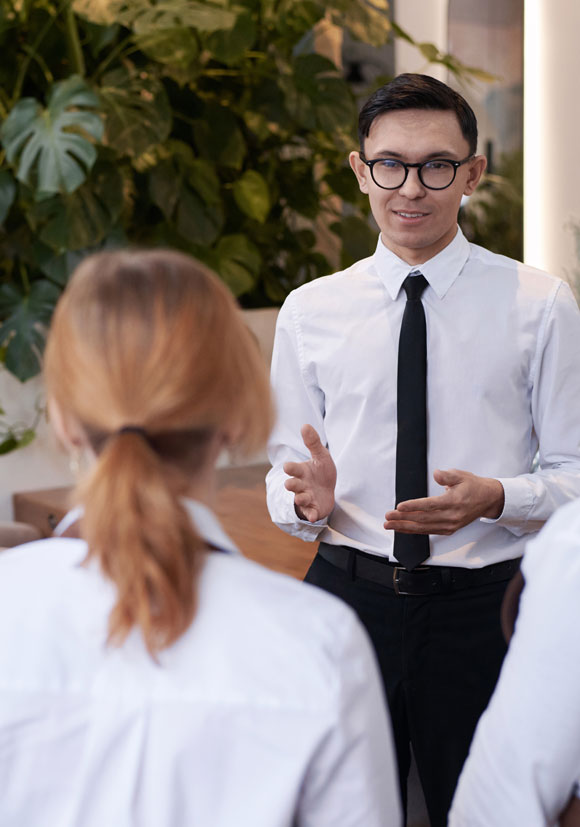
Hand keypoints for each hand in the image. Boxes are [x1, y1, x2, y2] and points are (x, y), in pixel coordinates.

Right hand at [283, 424, 336, 522]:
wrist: (328, 491)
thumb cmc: (321, 472)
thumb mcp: (321, 456)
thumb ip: (313, 443)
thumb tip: (305, 425)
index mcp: (301, 471)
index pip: (293, 469)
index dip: (290, 468)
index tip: (287, 467)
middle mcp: (301, 485)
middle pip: (293, 485)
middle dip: (291, 485)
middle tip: (289, 484)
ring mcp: (306, 498)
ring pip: (300, 499)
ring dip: (300, 499)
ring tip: (301, 498)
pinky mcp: (313, 509)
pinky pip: (310, 513)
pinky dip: (311, 515)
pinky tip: (314, 517)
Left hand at [384, 468, 504, 535]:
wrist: (488, 500)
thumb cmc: (473, 486)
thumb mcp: (462, 475)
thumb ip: (447, 476)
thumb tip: (436, 474)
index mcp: (454, 502)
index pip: (430, 506)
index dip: (413, 506)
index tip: (399, 506)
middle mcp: (452, 516)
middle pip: (423, 519)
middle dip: (403, 518)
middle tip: (388, 517)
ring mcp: (450, 525)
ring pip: (424, 528)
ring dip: (405, 527)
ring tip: (390, 525)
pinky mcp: (449, 529)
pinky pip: (428, 531)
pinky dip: (414, 531)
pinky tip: (402, 529)